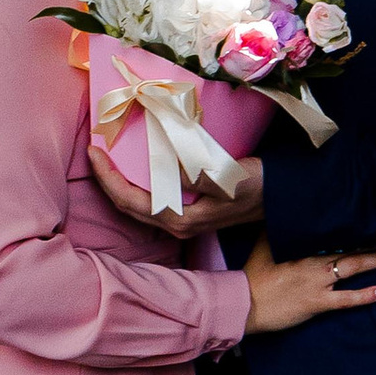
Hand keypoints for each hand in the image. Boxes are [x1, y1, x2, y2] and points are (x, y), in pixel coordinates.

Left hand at [88, 144, 264, 236]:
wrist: (283, 197)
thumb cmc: (257, 186)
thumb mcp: (229, 178)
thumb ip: (197, 174)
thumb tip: (167, 168)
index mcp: (179, 219)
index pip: (129, 199)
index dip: (106, 176)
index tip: (93, 149)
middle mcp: (176, 224)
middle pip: (126, 205)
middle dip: (105, 179)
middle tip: (92, 149)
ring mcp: (182, 220)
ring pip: (137, 204)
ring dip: (118, 182)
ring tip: (107, 156)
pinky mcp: (189, 211)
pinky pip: (150, 199)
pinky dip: (136, 182)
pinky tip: (134, 166)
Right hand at [240, 238, 375, 333]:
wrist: (244, 304)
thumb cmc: (254, 277)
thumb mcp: (264, 247)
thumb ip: (277, 230)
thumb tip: (285, 213)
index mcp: (304, 247)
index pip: (336, 233)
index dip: (358, 227)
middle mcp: (314, 261)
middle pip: (351, 247)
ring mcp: (317, 282)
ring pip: (353, 267)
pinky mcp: (317, 302)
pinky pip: (346, 299)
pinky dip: (365, 296)